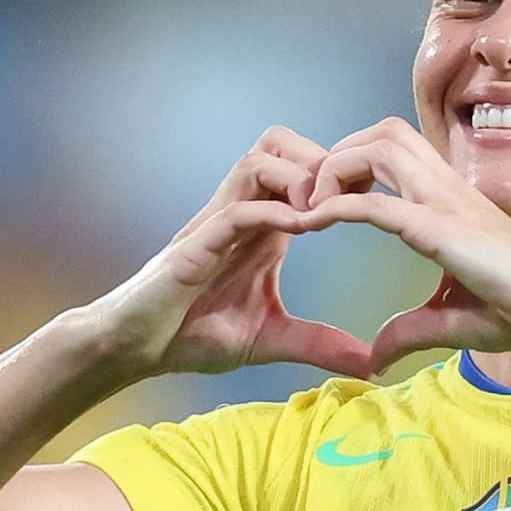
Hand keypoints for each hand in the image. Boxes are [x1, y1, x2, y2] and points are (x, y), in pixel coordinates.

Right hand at [80, 129, 378, 378]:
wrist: (134, 349)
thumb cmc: (193, 334)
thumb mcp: (272, 339)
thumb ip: (319, 344)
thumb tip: (371, 365)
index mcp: (263, 228)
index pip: (301, 170)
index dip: (339, 174)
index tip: (376, 199)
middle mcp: (240, 214)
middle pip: (281, 145)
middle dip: (321, 160)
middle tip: (350, 198)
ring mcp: (215, 225)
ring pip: (256, 162)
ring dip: (297, 178)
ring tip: (324, 214)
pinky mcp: (193, 247)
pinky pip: (234, 212)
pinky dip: (269, 212)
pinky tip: (300, 228)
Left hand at [288, 118, 510, 369]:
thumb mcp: (450, 322)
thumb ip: (408, 332)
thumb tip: (375, 359)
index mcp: (449, 202)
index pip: (393, 153)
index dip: (351, 168)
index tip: (323, 206)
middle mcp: (446, 190)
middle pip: (381, 132)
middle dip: (338, 155)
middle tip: (312, 198)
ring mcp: (445, 202)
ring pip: (377, 146)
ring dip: (335, 168)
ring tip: (312, 206)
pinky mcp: (441, 228)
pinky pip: (377, 203)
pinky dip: (338, 206)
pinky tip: (314, 224)